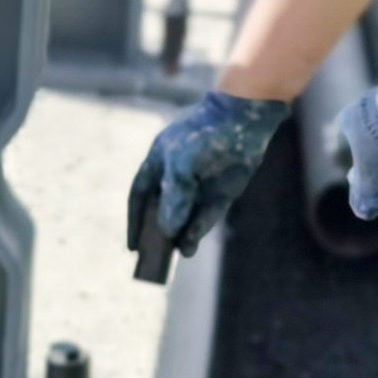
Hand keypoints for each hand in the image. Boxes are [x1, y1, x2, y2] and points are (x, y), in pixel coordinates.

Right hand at [128, 91, 291, 262]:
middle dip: (158, 233)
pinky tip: (192, 243)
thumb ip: (172, 198)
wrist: (243, 118)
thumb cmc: (203, 135)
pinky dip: (199, 228)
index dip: (135, 221)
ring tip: (178, 254)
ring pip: (186, 216)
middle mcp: (178, 176)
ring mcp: (201, 184)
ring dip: (181, 235)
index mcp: (158, 163)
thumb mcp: (179, 165)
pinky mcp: (224, 190)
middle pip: (163, 210)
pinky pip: (208, 214)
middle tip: (154, 259)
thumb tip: (167, 230)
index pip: (140, 197)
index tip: (133, 247)